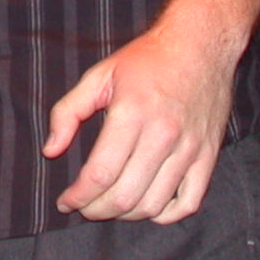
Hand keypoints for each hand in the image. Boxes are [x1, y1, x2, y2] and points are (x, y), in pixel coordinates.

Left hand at [44, 22, 234, 223]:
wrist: (201, 44)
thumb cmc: (147, 59)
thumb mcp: (99, 75)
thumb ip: (68, 112)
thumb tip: (51, 150)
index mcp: (131, 114)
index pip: (100, 175)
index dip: (78, 197)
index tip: (66, 202)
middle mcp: (163, 135)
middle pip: (124, 196)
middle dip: (96, 210)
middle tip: (84, 207)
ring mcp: (189, 148)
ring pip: (153, 205)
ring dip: (125, 215)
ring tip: (111, 205)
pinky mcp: (208, 155)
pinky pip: (188, 203)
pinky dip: (165, 215)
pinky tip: (147, 206)